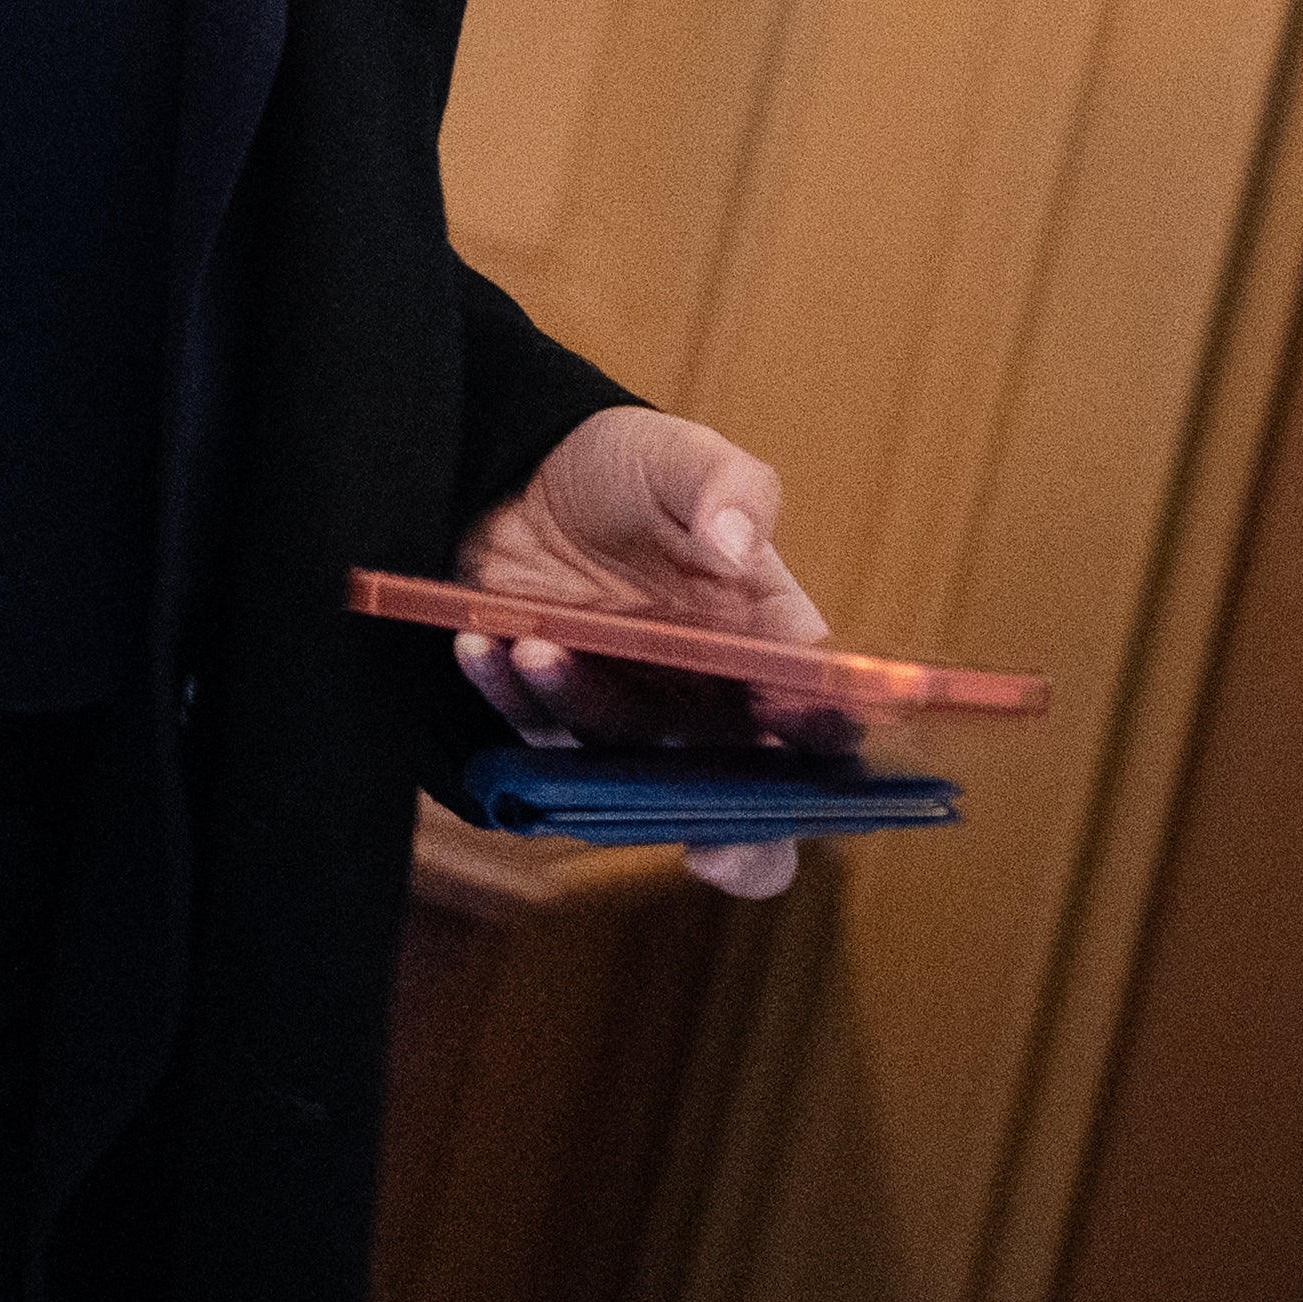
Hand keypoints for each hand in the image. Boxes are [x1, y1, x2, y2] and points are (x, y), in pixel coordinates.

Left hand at [457, 404, 836, 900]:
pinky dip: (507, 695)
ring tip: (539, 647)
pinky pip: (533, 727)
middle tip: (712, 846)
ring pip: (619, 761)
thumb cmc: (630, 469)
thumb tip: (739, 546)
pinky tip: (483, 648)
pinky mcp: (552, 710)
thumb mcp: (682, 455)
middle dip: (735, 838)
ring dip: (579, 709)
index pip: (818, 715)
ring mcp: (628, 711)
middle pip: (742, 800)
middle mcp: (707, 698)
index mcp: (769, 642)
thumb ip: (731, 488)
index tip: (793, 731)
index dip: (819, 741)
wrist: (527, 468)